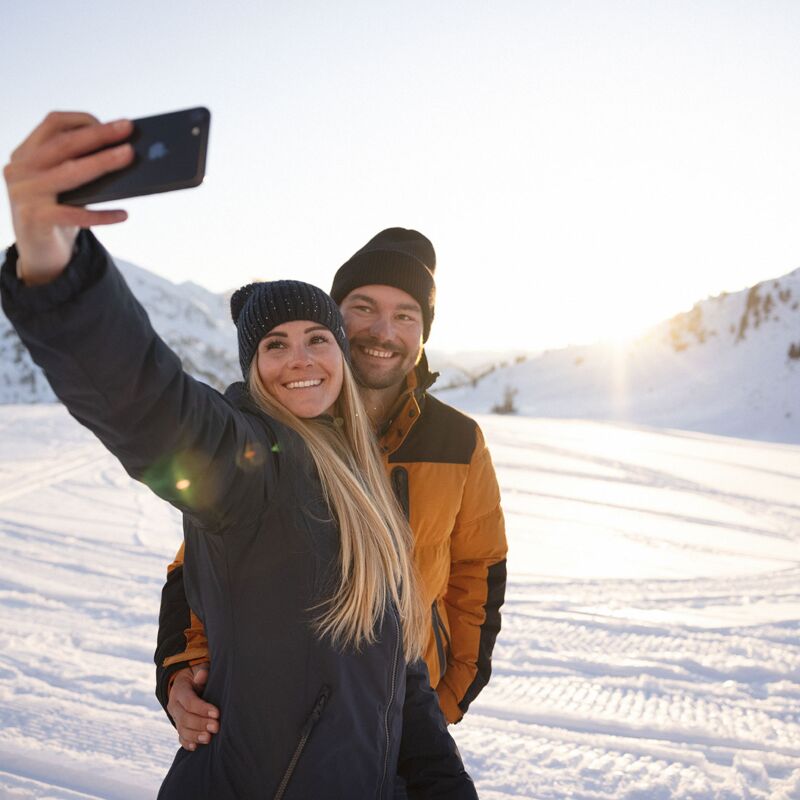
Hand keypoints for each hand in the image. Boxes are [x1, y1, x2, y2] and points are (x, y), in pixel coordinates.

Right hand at [3, 111, 133, 285]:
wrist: (39, 253)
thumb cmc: (59, 213)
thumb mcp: (65, 186)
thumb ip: (80, 167)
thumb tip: (125, 152)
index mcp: (25, 154)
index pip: (53, 124)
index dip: (83, 121)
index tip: (113, 124)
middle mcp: (20, 170)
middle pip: (64, 144)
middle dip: (99, 135)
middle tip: (128, 129)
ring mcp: (24, 194)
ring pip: (69, 173)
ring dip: (102, 162)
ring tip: (129, 157)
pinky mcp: (34, 219)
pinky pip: (74, 214)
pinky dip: (101, 214)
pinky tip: (124, 214)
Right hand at [167, 663, 219, 750]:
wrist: (188, 681)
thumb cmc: (198, 674)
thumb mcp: (199, 668)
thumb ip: (201, 671)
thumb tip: (201, 676)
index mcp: (179, 690)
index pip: (189, 702)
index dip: (202, 708)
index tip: (217, 713)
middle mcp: (174, 705)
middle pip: (185, 718)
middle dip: (200, 724)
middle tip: (216, 727)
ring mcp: (175, 717)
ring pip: (182, 730)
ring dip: (195, 735)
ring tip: (208, 738)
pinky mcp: (179, 726)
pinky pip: (180, 737)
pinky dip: (187, 743)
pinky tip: (195, 747)